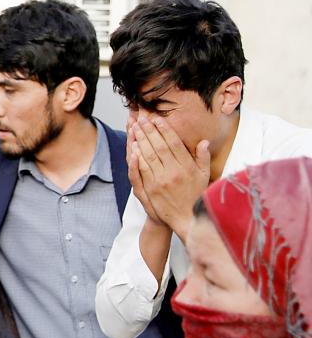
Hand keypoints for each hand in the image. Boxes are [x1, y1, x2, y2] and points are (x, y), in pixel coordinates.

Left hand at [130, 114, 210, 240]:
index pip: (174, 143)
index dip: (164, 129)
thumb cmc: (196, 196)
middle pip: (159, 146)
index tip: (157, 119)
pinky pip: (142, 170)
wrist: (186, 219)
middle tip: (142, 118)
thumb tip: (203, 141)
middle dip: (149, 130)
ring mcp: (161, 180)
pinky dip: (137, 158)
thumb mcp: (205, 176)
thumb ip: (203, 158)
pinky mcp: (151, 189)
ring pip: (149, 156)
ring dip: (141, 140)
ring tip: (135, 127)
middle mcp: (174, 172)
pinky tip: (133, 148)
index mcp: (187, 166)